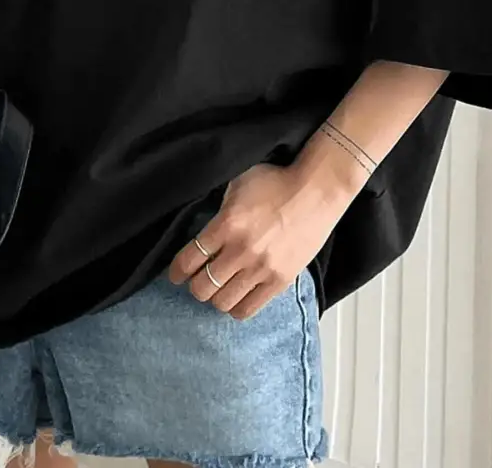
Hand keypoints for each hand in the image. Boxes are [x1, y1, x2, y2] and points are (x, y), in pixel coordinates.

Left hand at [168, 161, 349, 319]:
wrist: (316, 191)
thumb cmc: (276, 182)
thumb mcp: (237, 184)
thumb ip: (217, 207)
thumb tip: (200, 226)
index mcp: (227, 224)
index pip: (188, 260)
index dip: (176, 271)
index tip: (176, 274)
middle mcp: (241, 250)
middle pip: (202, 287)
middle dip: (195, 284)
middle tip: (199, 277)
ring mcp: (261, 268)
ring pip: (222, 302)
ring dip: (216, 296)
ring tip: (219, 286)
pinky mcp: (280, 281)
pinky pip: (248, 309)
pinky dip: (237, 306)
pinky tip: (237, 295)